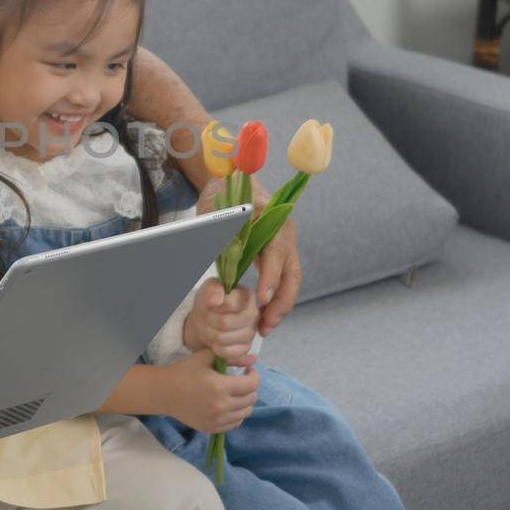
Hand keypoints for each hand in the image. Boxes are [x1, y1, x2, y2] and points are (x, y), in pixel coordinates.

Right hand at [160, 349, 259, 433]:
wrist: (164, 393)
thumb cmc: (184, 371)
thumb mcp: (206, 357)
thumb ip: (231, 357)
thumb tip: (254, 359)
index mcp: (220, 386)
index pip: (252, 384)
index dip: (254, 375)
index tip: (248, 371)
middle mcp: (221, 406)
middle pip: (251, 399)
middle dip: (250, 388)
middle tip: (241, 381)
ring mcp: (217, 420)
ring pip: (246, 412)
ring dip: (245, 401)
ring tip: (235, 393)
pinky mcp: (212, 428)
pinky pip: (235, 423)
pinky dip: (236, 414)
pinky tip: (228, 405)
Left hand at [182, 277, 258, 363]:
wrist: (207, 319)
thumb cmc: (211, 301)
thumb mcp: (208, 288)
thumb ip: (213, 289)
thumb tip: (216, 300)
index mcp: (246, 296)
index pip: (230, 304)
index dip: (214, 306)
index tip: (210, 304)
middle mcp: (254, 314)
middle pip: (225, 323)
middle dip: (210, 320)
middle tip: (207, 317)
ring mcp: (251, 333)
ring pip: (224, 338)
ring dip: (210, 334)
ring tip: (209, 327)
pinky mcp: (246, 348)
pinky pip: (228, 353)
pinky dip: (216, 348)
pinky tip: (215, 340)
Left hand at [199, 177, 303, 335]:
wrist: (231, 181)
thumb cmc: (222, 196)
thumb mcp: (217, 214)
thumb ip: (220, 238)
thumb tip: (220, 270)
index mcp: (272, 219)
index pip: (275, 253)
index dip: (270, 278)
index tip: (261, 300)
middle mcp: (284, 233)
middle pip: (292, 274)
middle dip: (280, 303)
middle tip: (265, 326)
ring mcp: (285, 244)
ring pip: (290, 280)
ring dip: (280, 306)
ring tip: (265, 328)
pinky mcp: (279, 253)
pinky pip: (283, 279)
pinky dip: (276, 298)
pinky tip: (265, 316)